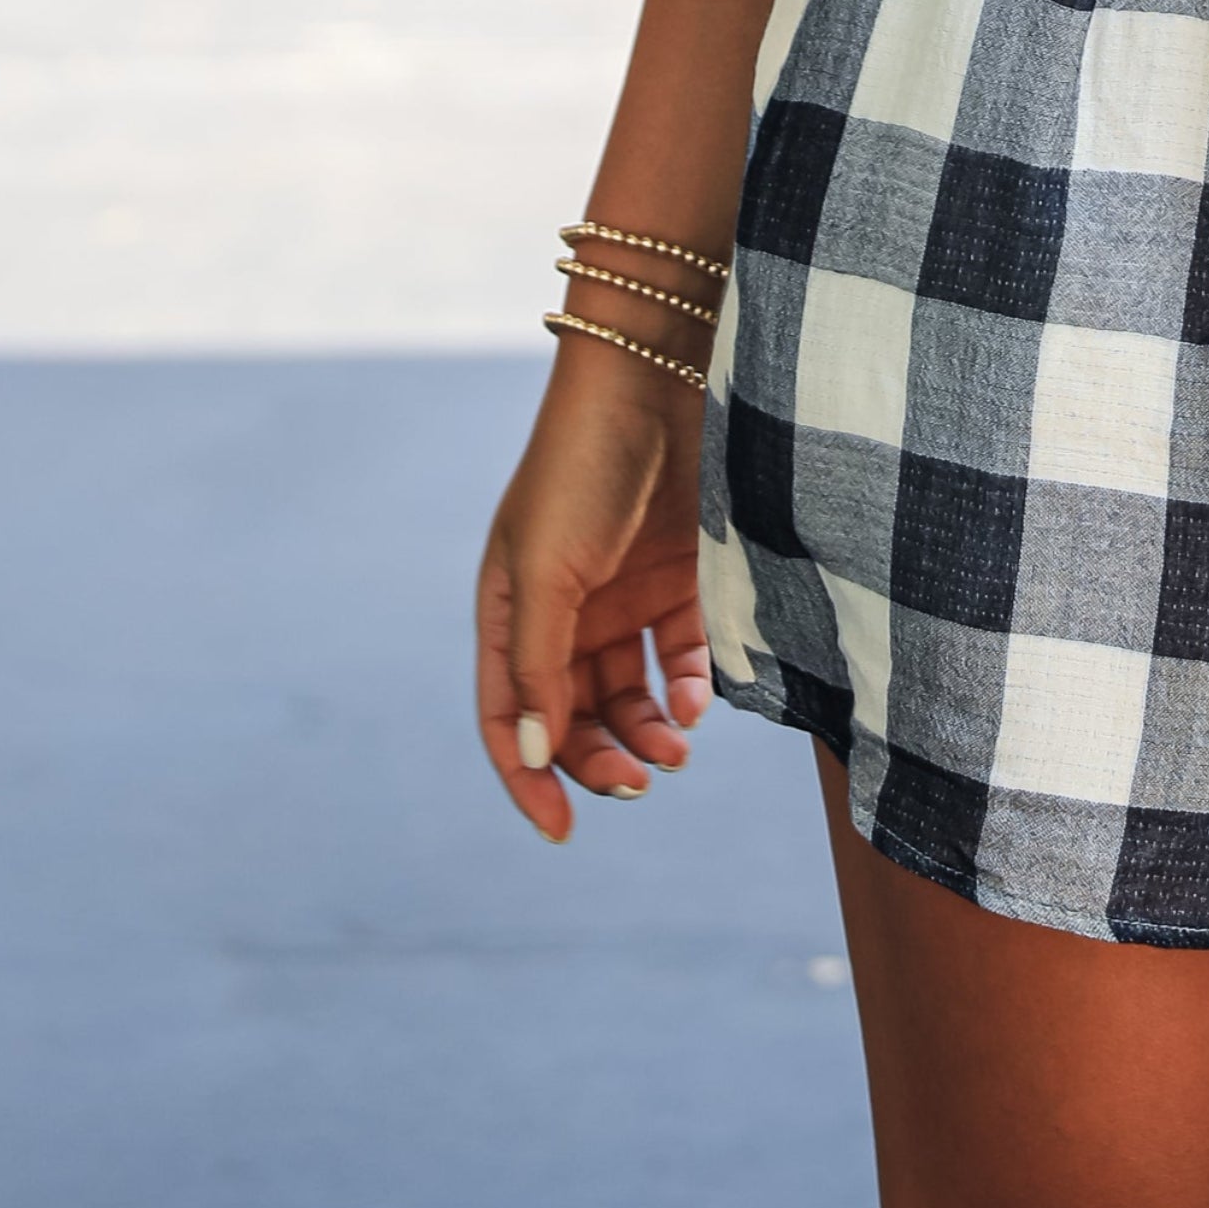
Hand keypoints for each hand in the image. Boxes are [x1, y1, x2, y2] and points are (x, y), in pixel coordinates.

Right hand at [476, 344, 712, 838]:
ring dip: (649, 733)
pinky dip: (692, 690)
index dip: (527, 778)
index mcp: (509, 610)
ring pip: (632, 698)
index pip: (508, 717)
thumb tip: (532, 756)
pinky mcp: (682, 580)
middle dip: (600, 758)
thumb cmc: (583, 465)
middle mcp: (564, 613)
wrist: (659, 378)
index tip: (562, 829)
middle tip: (639, 780)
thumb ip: (540, 665)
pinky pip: (685, 659)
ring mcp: (624, 598)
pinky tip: (700, 703)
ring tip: (675, 752)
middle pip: (573, 717)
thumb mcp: (546, 569)